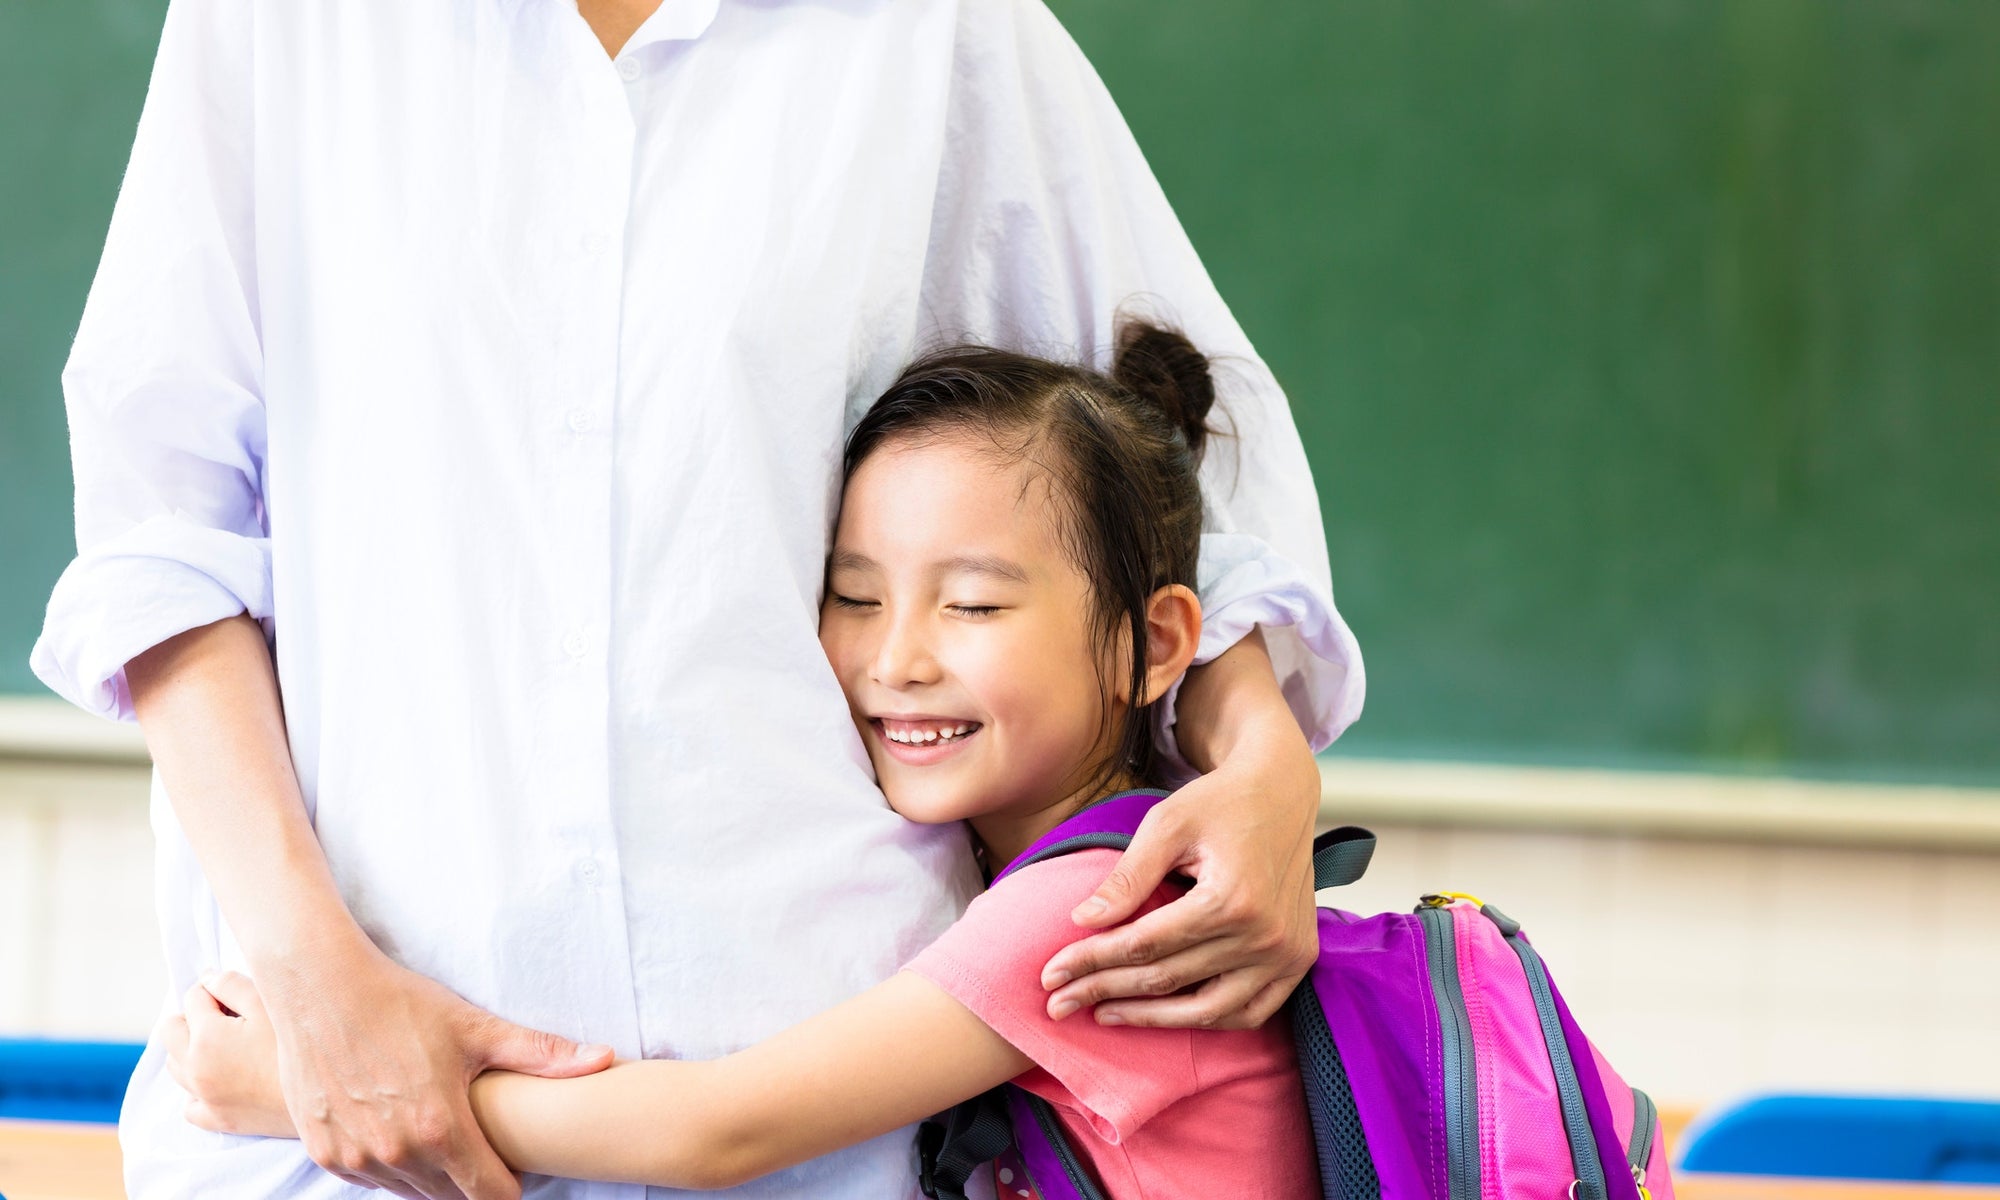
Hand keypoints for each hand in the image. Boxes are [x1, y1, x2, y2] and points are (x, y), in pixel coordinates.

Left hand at [163, 970, 294, 1137]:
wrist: (323, 1097)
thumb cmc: (298, 1048)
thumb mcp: (269, 1005)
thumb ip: (232, 985)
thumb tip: (207, 978)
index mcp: (207, 1036)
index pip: (193, 996)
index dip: (213, 988)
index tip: (235, 993)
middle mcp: (195, 1068)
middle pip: (170, 1030)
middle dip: (191, 1016)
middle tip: (224, 1015)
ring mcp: (204, 1097)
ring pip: (175, 1065)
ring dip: (189, 1049)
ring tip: (223, 1044)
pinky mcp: (217, 1120)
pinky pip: (189, 1104)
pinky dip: (196, 1089)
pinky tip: (220, 1079)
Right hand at [242, 941, 612, 1199]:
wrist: (320, 987)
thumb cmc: (401, 1003)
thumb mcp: (475, 1027)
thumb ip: (542, 1054)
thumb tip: (605, 1059)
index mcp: (441, 1130)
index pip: (489, 1195)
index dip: (510, 1186)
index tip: (518, 1167)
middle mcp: (396, 1154)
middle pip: (450, 1199)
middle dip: (473, 1182)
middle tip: (484, 1147)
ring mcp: (356, 1158)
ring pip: (409, 1192)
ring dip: (432, 1176)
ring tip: (444, 1135)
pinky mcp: (324, 1153)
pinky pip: (371, 1180)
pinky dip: (391, 1167)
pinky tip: (402, 1132)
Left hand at [1039, 733, 1320, 1029]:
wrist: (1282, 791)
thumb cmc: (1219, 801)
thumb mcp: (1166, 824)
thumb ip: (1128, 877)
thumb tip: (1083, 921)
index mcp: (1231, 899)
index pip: (1144, 945)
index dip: (1091, 961)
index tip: (1050, 974)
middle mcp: (1265, 936)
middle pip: (1168, 979)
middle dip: (1104, 990)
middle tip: (1058, 1003)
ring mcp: (1287, 954)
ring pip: (1207, 1011)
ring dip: (1150, 1018)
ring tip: (1103, 1014)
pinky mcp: (1297, 960)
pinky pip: (1249, 1012)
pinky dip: (1205, 1020)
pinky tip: (1165, 1015)